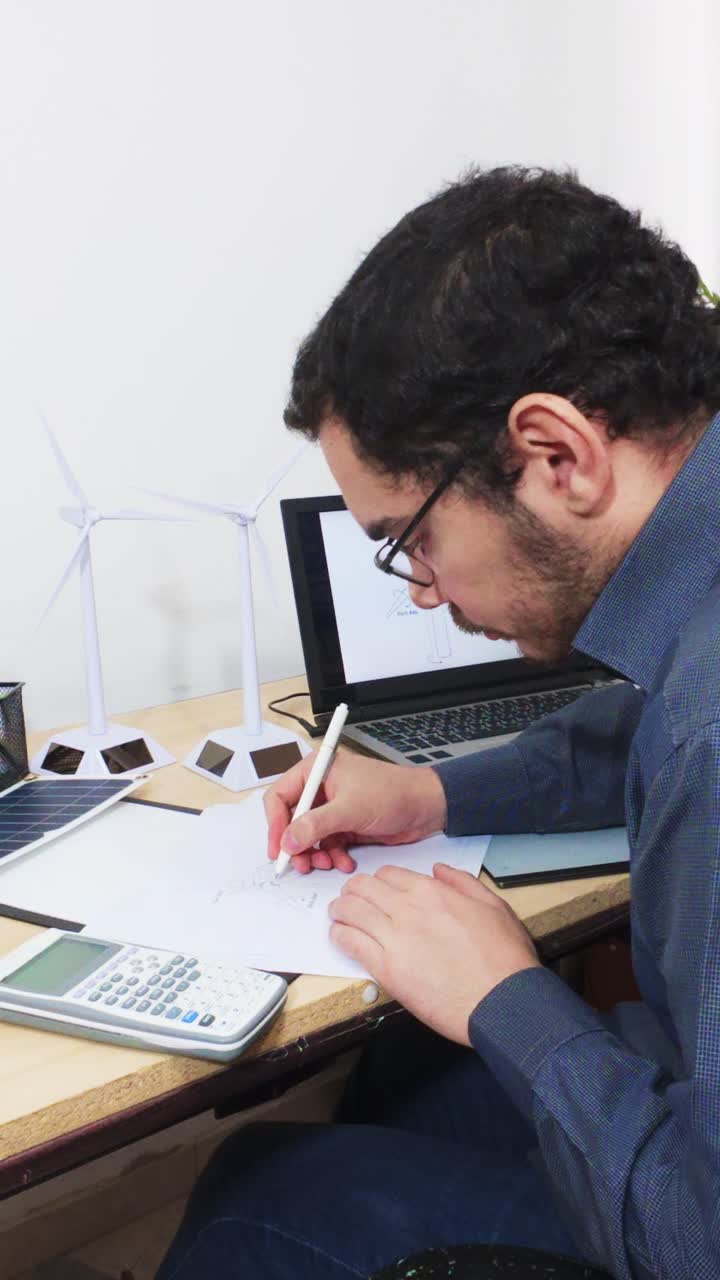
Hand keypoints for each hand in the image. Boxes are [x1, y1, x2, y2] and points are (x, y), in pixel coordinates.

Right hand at [264, 750, 447, 873]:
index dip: (275, 824)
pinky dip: (332, 856)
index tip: (278, 849)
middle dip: (296, 844)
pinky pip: (327, 844)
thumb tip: (288, 840)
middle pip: (292, 820)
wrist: (426, 806)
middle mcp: (321, 787)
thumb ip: (315, 825)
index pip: (280, 796)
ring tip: (326, 865)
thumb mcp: (350, 809)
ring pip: (308, 836)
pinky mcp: (344, 823)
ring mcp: (332, 806)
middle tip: (301, 865)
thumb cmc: (393, 793)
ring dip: (315, 854)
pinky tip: (344, 863)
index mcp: (317, 770)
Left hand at [328, 863, 540, 1043]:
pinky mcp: (385, 969)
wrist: (503, 1000)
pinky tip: (340, 936)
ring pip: (350, 910)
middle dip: (353, 891)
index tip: (376, 891)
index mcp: (432, 892)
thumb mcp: (493, 905)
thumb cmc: (504, 957)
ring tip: (339, 915)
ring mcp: (394, 938)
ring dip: (340, 910)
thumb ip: (462, 882)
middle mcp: (408, 909)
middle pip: (362, 887)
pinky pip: (349, 942)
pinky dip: (339, 935)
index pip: (388, 874)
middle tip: (351, 900)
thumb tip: (439, 870)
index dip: (378, 881)